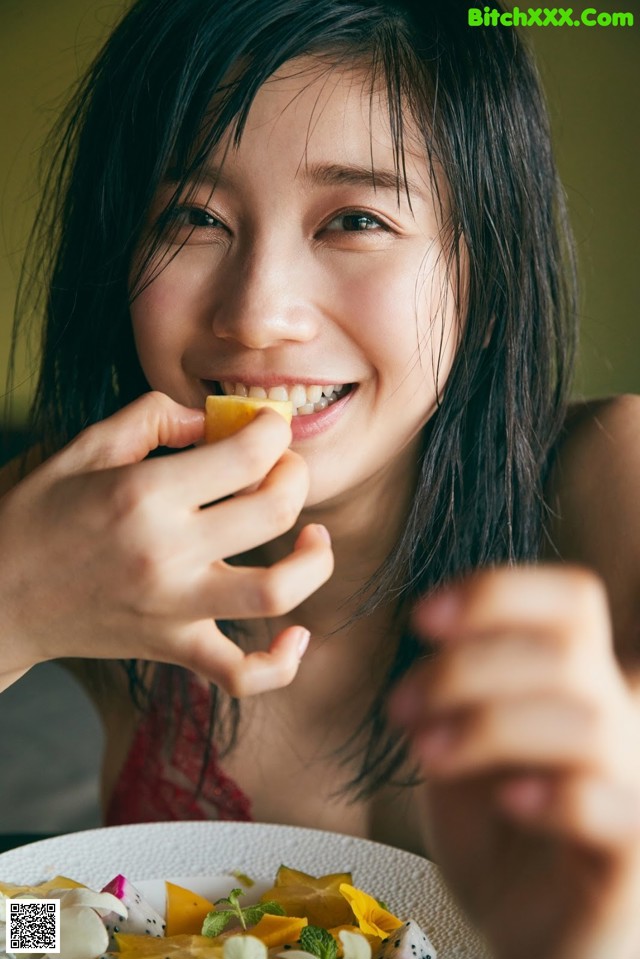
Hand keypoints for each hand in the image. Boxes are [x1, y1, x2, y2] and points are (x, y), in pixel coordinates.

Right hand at [0, 391, 332, 694]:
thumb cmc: (34, 516)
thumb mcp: (81, 448)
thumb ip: (150, 417)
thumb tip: (212, 418)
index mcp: (144, 494)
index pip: (246, 455)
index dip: (274, 430)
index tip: (269, 425)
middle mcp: (166, 552)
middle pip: (273, 512)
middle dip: (296, 477)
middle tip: (284, 467)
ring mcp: (172, 607)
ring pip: (275, 593)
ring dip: (313, 563)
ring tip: (313, 538)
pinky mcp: (172, 646)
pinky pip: (241, 674)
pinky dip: (281, 663)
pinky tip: (298, 636)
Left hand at [389, 566, 639, 958]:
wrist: (529, 940)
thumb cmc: (496, 837)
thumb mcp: (459, 750)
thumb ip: (453, 693)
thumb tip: (435, 635)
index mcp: (579, 686)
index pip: (571, 600)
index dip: (499, 593)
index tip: (422, 618)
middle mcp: (619, 724)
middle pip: (569, 648)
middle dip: (469, 665)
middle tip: (401, 705)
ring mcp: (632, 788)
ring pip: (587, 720)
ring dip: (489, 725)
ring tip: (426, 753)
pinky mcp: (630, 861)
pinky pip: (612, 809)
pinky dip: (556, 794)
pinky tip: (507, 801)